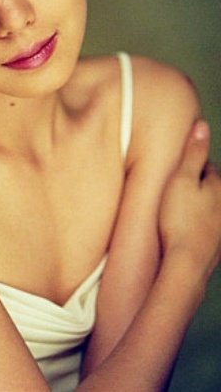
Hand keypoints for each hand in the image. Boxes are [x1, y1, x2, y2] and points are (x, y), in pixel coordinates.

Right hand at [159, 120, 220, 280]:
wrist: (186, 265)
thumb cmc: (180, 220)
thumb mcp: (182, 179)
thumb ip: (194, 153)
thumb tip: (202, 126)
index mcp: (219, 187)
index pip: (209, 167)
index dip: (193, 166)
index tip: (178, 170)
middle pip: (211, 189)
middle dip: (198, 188)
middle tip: (175, 192)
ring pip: (208, 210)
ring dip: (197, 209)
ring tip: (177, 212)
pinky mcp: (215, 248)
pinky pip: (205, 230)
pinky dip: (196, 227)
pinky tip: (183, 232)